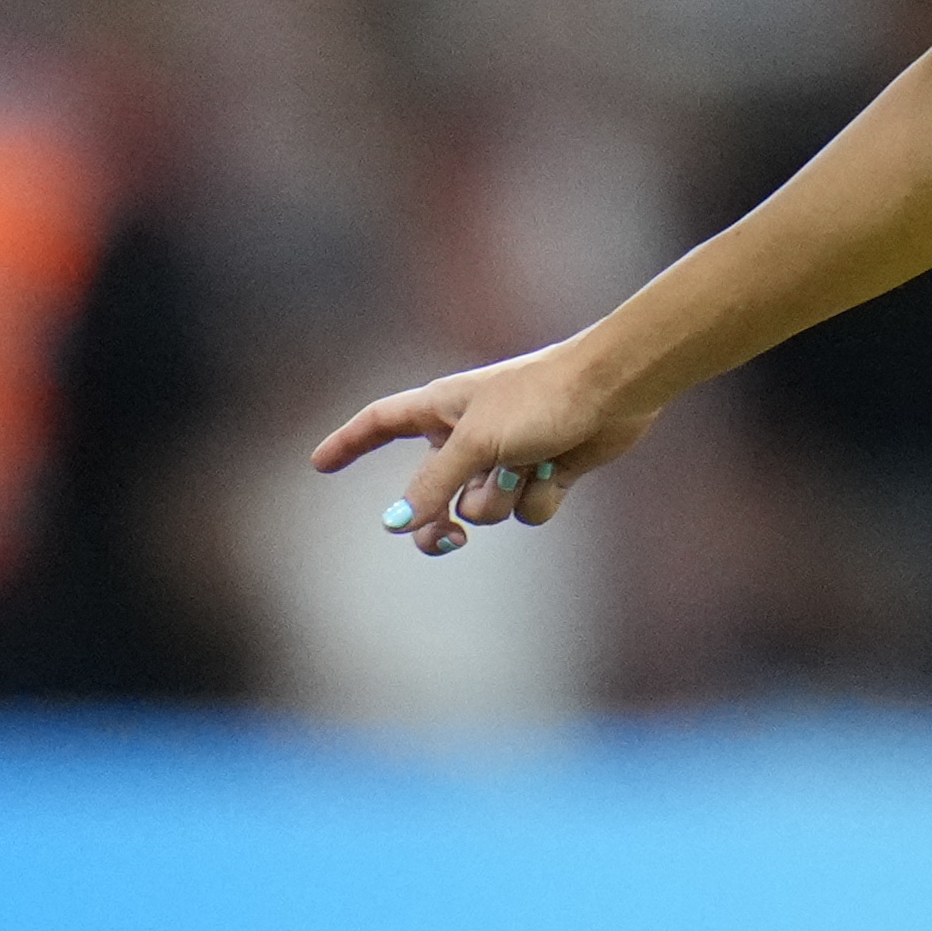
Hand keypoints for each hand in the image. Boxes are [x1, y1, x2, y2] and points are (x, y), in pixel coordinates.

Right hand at [310, 339, 650, 554]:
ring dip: (503, 496)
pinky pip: (525, 510)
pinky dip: (540, 496)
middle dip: (438, 519)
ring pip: (483, 507)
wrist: (612, 390)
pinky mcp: (544, 472)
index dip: (348, 442)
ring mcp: (507, 456)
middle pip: (430, 491)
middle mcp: (469, 434)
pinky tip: (559, 470)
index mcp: (442, 408)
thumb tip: (397, 523)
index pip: (380, 423)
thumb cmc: (540, 399)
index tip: (319, 463)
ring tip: (528, 463)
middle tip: (448, 541)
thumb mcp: (475, 443)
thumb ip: (432, 485)